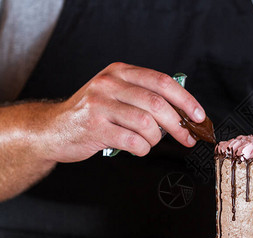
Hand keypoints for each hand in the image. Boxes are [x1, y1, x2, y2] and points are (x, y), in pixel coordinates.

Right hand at [34, 63, 205, 161]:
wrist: (53, 129)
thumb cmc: (93, 114)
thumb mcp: (117, 94)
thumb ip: (145, 97)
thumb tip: (184, 113)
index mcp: (120, 72)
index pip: (162, 82)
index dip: (185, 100)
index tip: (199, 116)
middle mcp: (110, 84)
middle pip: (157, 103)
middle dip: (177, 125)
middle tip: (186, 137)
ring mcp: (99, 105)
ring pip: (146, 124)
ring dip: (155, 139)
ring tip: (148, 142)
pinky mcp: (93, 127)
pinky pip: (132, 141)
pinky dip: (142, 149)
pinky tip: (137, 149)